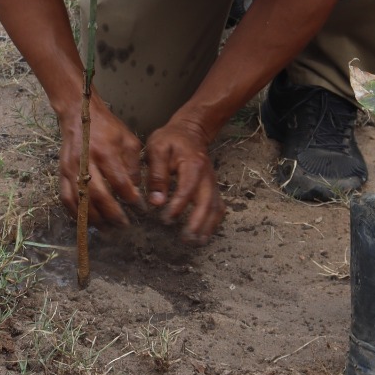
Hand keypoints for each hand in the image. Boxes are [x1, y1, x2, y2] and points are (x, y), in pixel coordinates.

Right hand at [57, 97, 142, 226]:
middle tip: (124, 226)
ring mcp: (71, 169)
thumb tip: (135, 190)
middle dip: (112, 214)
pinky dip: (75, 213)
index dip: (130, 198)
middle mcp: (85, 162)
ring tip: (107, 230)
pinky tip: (86, 221)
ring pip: (80, 201)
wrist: (78, 114)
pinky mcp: (62, 173)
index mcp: (104, 152)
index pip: (119, 182)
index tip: (140, 209)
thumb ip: (132, 166)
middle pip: (98, 196)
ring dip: (94, 219)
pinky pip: (66, 198)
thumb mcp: (128, 140)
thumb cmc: (106, 127)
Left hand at [144, 117, 225, 244]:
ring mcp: (212, 183)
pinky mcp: (213, 188)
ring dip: (208, 226)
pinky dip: (213, 222)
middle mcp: (207, 176)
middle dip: (198, 223)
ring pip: (216, 208)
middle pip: (207, 203)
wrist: (190, 131)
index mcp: (193, 165)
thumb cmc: (170, 140)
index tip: (166, 219)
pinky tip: (204, 234)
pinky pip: (218, 207)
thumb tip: (156, 201)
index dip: (178, 206)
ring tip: (196, 242)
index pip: (187, 189)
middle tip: (186, 239)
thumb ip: (156, 174)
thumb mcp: (157, 149)